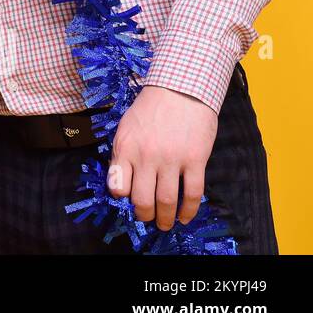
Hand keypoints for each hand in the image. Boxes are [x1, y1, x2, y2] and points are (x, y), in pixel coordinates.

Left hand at [108, 84, 217, 230]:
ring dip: (165, 218)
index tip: (128, 203)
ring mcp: (172, 159)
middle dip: (144, 216)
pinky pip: (192, 194)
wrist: (181, 88)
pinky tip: (185, 217)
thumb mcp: (126, 127)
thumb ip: (122, 154)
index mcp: (126, 148)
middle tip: (148, 220)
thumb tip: (120, 182)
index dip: (123, 200)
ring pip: (167, 201)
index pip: (118, 186)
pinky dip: (189, 210)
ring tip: (166, 223)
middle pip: (142, 200)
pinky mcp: (195, 160)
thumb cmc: (150, 108)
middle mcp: (146, 156)